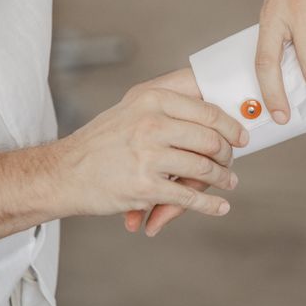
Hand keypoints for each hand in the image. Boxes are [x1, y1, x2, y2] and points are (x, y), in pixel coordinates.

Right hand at [52, 70, 248, 220]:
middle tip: (231, 162)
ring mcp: (148, 156)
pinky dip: (209, 204)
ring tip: (229, 182)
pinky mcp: (145, 187)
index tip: (241, 137)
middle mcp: (151, 124)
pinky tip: (220, 206)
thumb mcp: (132, 107)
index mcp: (152, 99)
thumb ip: (169, 105)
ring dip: (222, 179)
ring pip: (204, 168)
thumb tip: (214, 107)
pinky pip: (189, 197)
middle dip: (228, 155)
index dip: (232, 127)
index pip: (208, 111)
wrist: (63, 172)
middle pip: (211, 140)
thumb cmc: (103, 140)